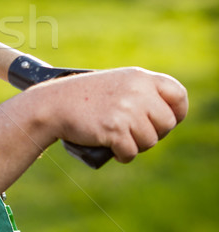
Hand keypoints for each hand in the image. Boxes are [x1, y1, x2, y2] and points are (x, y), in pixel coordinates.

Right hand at [28, 67, 188, 162]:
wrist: (53, 104)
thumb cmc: (84, 97)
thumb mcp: (117, 84)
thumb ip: (141, 93)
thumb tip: (169, 118)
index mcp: (139, 77)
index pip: (178, 95)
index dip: (176, 112)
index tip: (164, 121)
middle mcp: (137, 91)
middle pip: (167, 123)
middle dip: (153, 133)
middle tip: (132, 132)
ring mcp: (127, 109)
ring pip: (150, 141)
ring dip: (135, 145)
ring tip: (117, 136)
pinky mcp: (115, 129)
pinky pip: (131, 152)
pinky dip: (122, 155)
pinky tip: (111, 147)